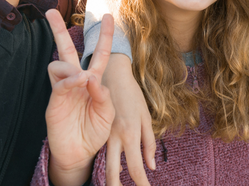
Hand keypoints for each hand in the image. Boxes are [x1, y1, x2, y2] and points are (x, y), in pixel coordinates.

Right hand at [45, 9, 114, 185]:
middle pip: (67, 49)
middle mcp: (77, 80)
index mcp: (93, 80)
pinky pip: (59, 82)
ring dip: (71, 67)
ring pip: (60, 63)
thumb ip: (104, 96)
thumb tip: (91, 77)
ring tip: (81, 80)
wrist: (79, 153)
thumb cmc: (94, 131)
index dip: (104, 35)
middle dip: (58, 30)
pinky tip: (77, 82)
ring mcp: (64, 89)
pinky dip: (68, 79)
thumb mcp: (108, 114)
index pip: (98, 53)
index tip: (108, 16)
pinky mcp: (55, 100)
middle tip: (50, 11)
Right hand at [103, 54, 154, 185]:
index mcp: (130, 133)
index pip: (135, 168)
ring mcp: (103, 134)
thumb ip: (149, 143)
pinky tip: (111, 171)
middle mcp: (114, 137)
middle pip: (112, 173)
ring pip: (103, 165)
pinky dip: (106, 164)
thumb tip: (151, 167)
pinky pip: (100, 152)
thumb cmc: (132, 94)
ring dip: (110, 180)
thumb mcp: (145, 116)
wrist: (112, 73)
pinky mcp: (96, 129)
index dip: (141, 184)